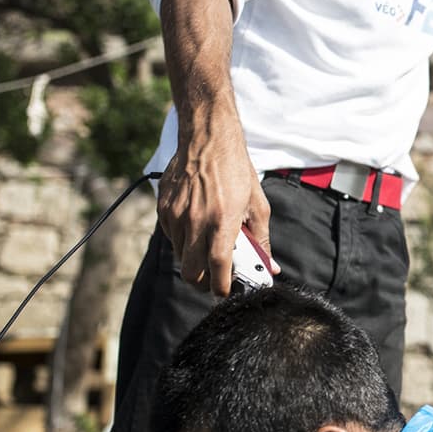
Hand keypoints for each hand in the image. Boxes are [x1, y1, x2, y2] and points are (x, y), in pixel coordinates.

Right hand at [156, 118, 274, 296]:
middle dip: (203, 282)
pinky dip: (183, 240)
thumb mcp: (258, 205)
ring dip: (194, 260)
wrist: (208, 139)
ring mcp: (176, 215)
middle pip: (192, 272)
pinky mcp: (163, 208)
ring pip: (180, 257)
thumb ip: (262, 240)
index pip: (218, 268)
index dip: (221, 287)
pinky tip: (196, 225)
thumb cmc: (237, 170)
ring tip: (208, 244)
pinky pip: (171, 237)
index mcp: (222, 221)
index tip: (226, 292)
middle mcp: (196, 221)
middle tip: (215, 277)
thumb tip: (269, 267)